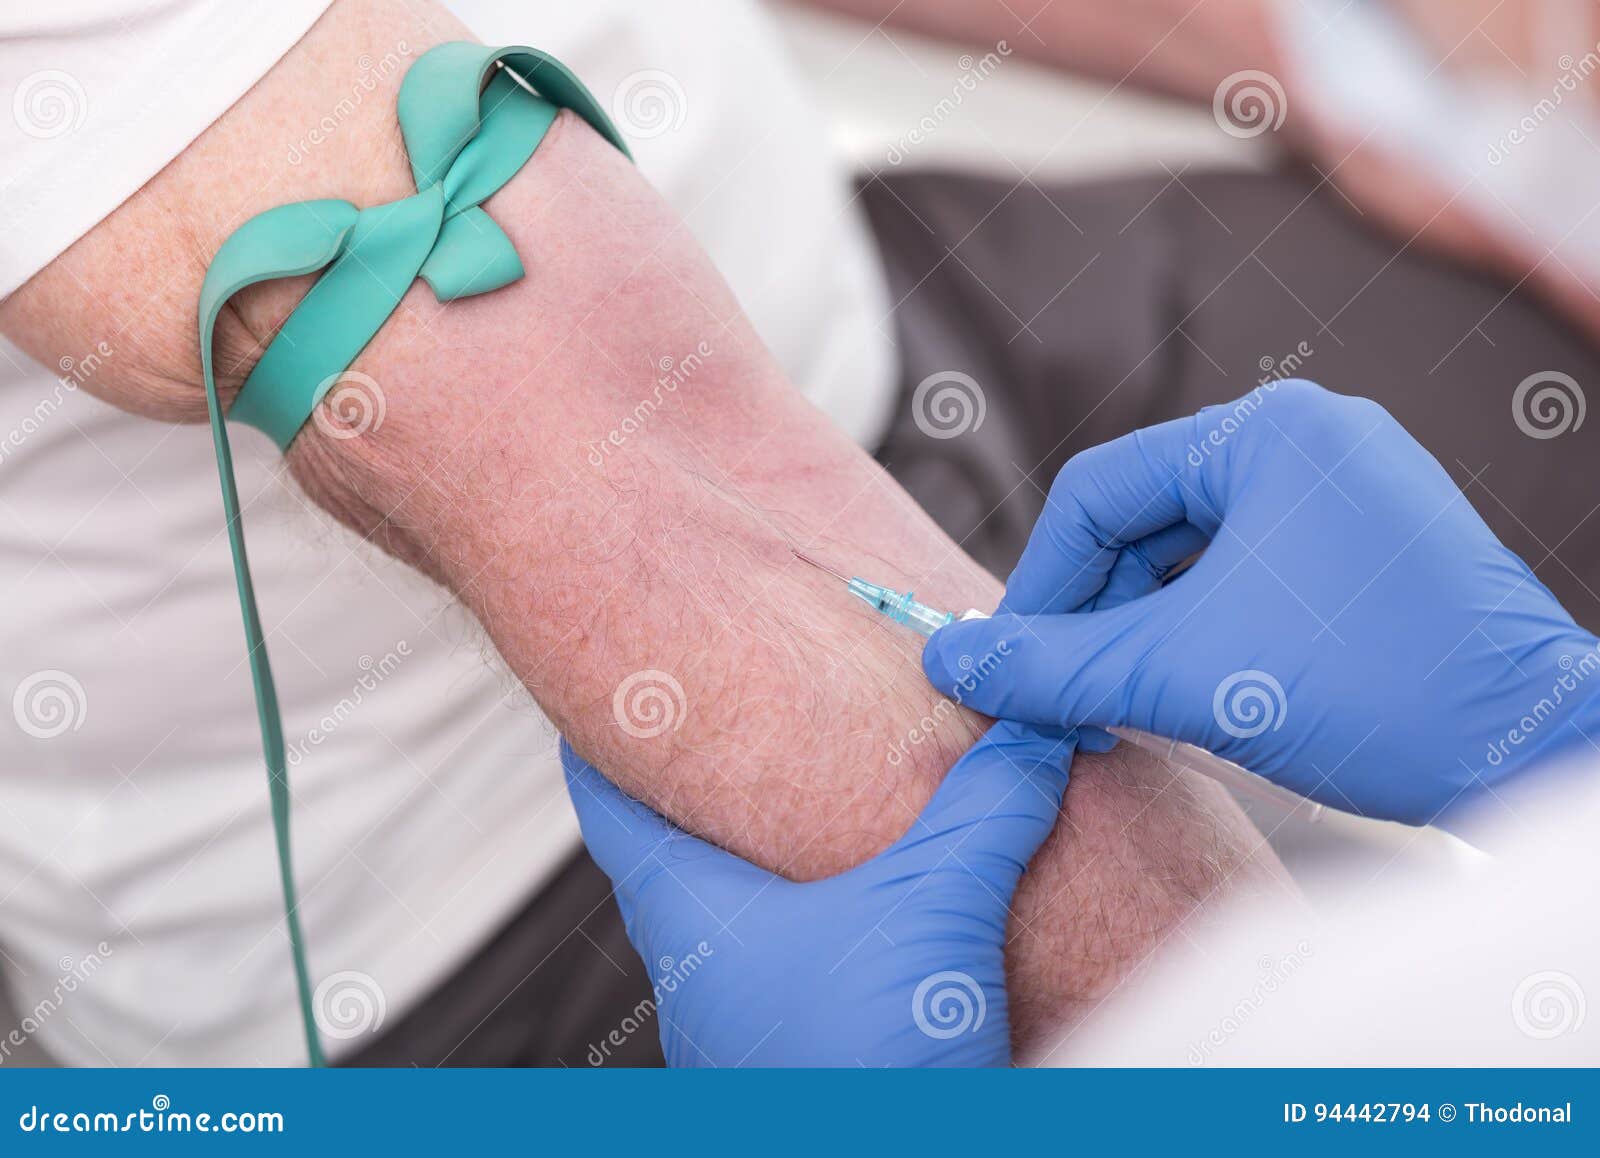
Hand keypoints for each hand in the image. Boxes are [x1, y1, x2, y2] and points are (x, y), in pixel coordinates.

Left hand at [561, 722, 1072, 1066]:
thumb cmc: (873, 1069)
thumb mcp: (937, 904)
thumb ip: (985, 805)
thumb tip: (1034, 735)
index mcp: (690, 919)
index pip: (610, 809)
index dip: (601, 746)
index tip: (600, 701)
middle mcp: (693, 984)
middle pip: (666, 869)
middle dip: (697, 810)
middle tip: (722, 749)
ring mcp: (732, 1042)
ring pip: (722, 937)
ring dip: (754, 886)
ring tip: (799, 837)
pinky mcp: (784, 1078)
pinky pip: (774, 989)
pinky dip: (804, 947)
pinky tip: (863, 939)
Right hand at [922, 381, 1599, 828]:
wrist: (1534, 751)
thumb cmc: (1373, 689)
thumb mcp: (1181, 674)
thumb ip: (1051, 664)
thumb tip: (947, 657)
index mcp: (1267, 431)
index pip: (1099, 493)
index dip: (1041, 583)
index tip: (1013, 661)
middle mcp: (1312, 440)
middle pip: (1147, 521)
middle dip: (1096, 612)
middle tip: (1064, 694)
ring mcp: (1351, 492)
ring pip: (1196, 555)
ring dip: (1144, 629)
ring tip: (1120, 705)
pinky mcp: (1372, 548)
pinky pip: (1250, 576)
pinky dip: (1202, 631)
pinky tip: (1184, 692)